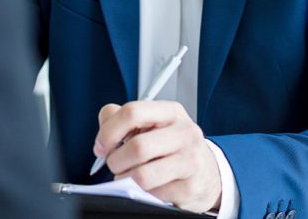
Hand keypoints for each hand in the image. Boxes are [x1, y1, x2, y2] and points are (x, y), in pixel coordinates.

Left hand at [93, 101, 220, 212]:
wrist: (206, 172)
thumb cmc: (173, 146)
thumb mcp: (151, 124)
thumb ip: (122, 118)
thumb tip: (104, 125)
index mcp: (171, 112)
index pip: (132, 112)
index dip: (109, 132)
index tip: (102, 146)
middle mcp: (185, 132)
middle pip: (137, 147)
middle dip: (116, 161)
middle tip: (117, 164)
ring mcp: (190, 160)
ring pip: (141, 176)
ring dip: (126, 180)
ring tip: (130, 175)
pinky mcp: (189, 187)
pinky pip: (152, 195)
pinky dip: (143, 193)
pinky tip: (150, 185)